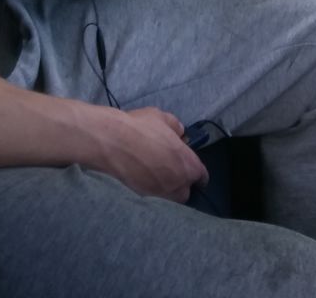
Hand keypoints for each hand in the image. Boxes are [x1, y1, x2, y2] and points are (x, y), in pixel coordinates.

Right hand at [89, 105, 208, 202]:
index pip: (202, 176)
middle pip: (186, 192)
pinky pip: (153, 196)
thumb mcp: (163, 118)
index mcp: (187, 164)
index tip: (192, 169)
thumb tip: (180, 133)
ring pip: (169, 197)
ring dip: (167, 188)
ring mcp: (159, 193)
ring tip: (157, 174)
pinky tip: (142, 175)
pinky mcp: (142, 197)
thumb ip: (176, 126)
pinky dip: (151, 188)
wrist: (114, 141)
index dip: (198, 172)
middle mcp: (177, 183)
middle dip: (182, 183)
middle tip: (172, 170)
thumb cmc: (142, 127)